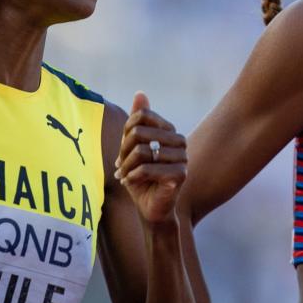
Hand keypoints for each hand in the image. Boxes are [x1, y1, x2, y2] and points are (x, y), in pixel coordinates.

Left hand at [115, 91, 187, 223]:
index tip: (123, 150)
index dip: (126, 132)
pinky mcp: (180, 175)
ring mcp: (183, 158)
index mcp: (171, 133)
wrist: (150, 209)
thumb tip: (140, 93)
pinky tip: (130, 182)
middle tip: (120, 165)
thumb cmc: (141, 179)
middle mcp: (180, 142)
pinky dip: (132, 176)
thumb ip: (137, 122)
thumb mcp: (133, 148)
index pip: (142, 117)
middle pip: (140, 132)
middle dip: (124, 150)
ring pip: (142, 151)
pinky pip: (147, 168)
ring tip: (125, 175)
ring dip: (127, 166)